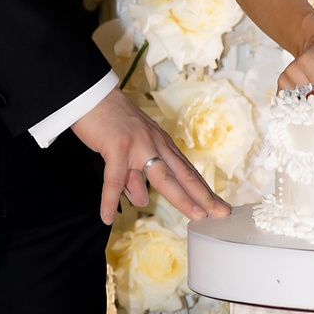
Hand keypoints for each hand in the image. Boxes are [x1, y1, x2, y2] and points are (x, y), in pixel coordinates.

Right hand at [69, 86, 229, 227]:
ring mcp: (138, 146)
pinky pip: (113, 179)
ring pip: (163, 177)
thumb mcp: (130, 148)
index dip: (203, 190)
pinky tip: (106, 217)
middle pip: (184, 175)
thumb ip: (136, 175)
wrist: (92, 96)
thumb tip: (142, 200)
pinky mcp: (116, 147)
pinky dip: (109, 200)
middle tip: (222, 213)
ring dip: (181, 198)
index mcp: (161, 144)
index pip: (186, 171)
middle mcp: (155, 144)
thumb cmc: (110, 121)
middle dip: (204, 196)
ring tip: (196, 216)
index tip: (220, 206)